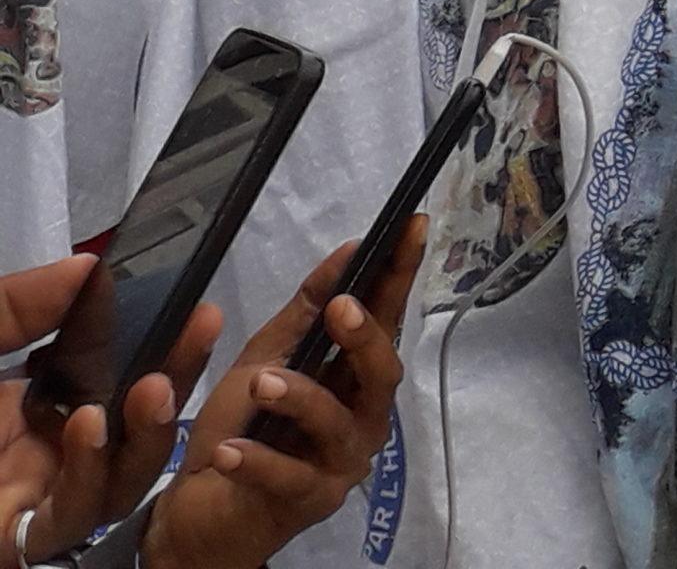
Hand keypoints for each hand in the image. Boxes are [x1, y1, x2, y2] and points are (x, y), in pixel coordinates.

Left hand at [0, 258, 219, 562]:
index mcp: (31, 406)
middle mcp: (40, 454)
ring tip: (146, 388)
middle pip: (134, 430)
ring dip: (144, 435)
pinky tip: (87, 429)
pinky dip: (90, 476)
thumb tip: (88, 268)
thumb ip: (15, 307)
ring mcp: (27, 500)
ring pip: (119, 482)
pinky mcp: (11, 538)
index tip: (196, 310)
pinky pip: (69, 519)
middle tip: (195, 333)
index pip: (119, 378)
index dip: (164, 350)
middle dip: (174, 383)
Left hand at [143, 222, 425, 568]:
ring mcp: (341, 462)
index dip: (400, 274)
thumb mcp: (265, 358)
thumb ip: (303, 312)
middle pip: (382, 374)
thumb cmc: (244, 428)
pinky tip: (228, 452)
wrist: (203, 510)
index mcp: (354, 377)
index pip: (386, 318)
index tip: (410, 228)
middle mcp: (362, 417)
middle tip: (340, 308)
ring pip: (337, 424)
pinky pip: (289, 478)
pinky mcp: (310, 501)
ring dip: (302, 398)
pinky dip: (257, 462)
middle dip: (366, 338)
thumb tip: (346, 252)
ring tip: (262, 385)